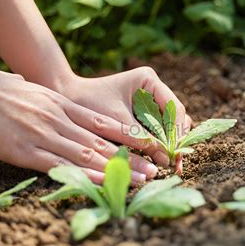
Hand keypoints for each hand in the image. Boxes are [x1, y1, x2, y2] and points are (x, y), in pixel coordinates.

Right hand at [0, 67, 158, 183]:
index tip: (148, 146)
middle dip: (130, 158)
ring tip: (140, 180)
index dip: (127, 136)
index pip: (102, 123)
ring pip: (88, 155)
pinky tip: (102, 183)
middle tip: (154, 171)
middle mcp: (60, 120)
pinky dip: (84, 176)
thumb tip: (61, 100)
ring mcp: (45, 136)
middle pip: (101, 143)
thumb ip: (51, 99)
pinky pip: (61, 166)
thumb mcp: (34, 90)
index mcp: (62, 105)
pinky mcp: (27, 152)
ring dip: (117, 170)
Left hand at [58, 66, 191, 168]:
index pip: (174, 108)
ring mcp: (149, 101)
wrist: (67, 100)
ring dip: (168, 144)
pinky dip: (158, 144)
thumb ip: (143, 138)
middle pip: (175, 117)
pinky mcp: (142, 113)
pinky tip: (158, 159)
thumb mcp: (118, 122)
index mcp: (149, 80)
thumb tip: (166, 159)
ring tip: (167, 165)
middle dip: (176, 140)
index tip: (176, 154)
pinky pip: (157, 130)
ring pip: (169, 125)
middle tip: (175, 164)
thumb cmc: (88, 106)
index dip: (178, 133)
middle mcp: (153, 89)